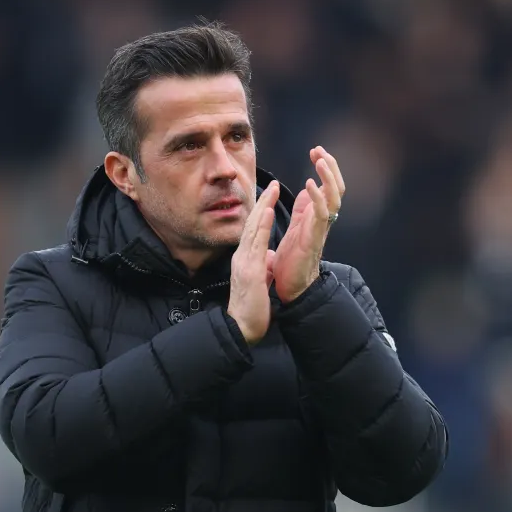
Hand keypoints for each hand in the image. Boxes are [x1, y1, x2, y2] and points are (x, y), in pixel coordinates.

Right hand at [227, 180, 279, 345]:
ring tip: (271, 189)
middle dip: (262, 202)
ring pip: (253, 229)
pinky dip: (262, 226)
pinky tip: (267, 212)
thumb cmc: (250, 309)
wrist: (241, 329)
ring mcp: (244, 262)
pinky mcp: (250, 271)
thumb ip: (262, 267)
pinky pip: (257, 244)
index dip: (261, 212)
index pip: (253, 231)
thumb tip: (269, 258)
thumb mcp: (257, 283)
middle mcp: (242, 257)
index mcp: (245, 260)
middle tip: (271, 182)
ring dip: (262, 207)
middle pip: (251, 224)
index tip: (269, 196)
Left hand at [273, 146, 345, 302]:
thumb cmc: (292, 260)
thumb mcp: (297, 227)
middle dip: (330, 167)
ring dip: (328, 177)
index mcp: (318, 216)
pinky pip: (321, 215)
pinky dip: (318, 198)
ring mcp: (321, 229)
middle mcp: (323, 220)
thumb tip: (309, 191)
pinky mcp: (314, 239)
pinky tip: (309, 184)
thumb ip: (304, 209)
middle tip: (319, 151)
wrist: (291, 288)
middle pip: (337, 188)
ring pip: (334, 198)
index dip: (326, 168)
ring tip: (319, 160)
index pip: (328, 186)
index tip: (315, 151)